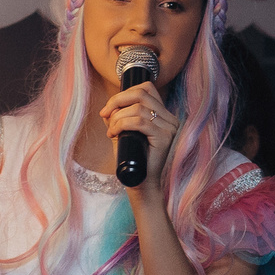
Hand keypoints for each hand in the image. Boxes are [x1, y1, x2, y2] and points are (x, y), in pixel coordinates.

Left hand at [100, 81, 177, 195]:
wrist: (142, 185)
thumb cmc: (132, 161)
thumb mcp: (123, 134)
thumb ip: (119, 119)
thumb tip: (108, 109)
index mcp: (163, 115)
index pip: (146, 89)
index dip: (124, 93)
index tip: (108, 109)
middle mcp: (170, 119)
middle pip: (142, 93)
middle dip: (118, 100)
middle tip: (104, 114)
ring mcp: (169, 128)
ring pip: (139, 108)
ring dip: (118, 117)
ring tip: (111, 130)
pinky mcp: (165, 138)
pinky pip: (140, 122)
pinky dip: (122, 125)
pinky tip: (114, 134)